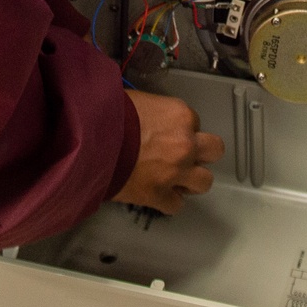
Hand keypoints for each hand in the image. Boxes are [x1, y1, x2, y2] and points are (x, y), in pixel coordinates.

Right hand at [111, 90, 224, 214]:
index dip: (182, 130)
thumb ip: (158, 113)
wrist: (91, 139)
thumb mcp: (139, 101)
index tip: (169, 134)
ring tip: (174, 177)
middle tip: (183, 155)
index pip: (195, 123)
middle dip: (201, 153)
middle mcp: (185, 143)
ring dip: (190, 180)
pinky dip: (168, 200)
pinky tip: (156, 193)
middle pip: (214, 150)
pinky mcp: (160, 195)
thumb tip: (156, 122)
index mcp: (181, 115)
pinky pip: (176, 205)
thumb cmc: (111, 114)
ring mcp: (176, 172)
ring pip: (204, 181)